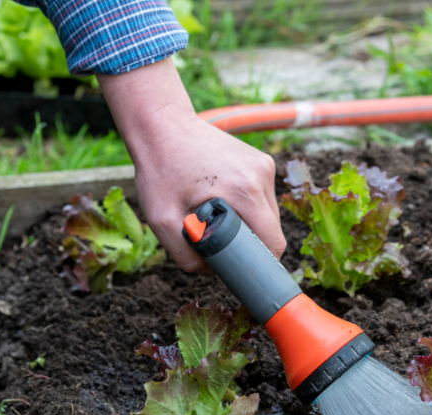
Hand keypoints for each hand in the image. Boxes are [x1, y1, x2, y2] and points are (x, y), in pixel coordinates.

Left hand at [98, 60, 284, 271]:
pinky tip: (222, 200)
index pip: (272, 244)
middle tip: (219, 243)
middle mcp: (261, 176)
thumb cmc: (160, 170)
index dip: (259, 263)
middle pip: (272, 230)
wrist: (162, 125)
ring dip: (249, 224)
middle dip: (250, 244)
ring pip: (269, 214)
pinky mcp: (261, 159)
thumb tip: (213, 271)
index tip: (239, 268)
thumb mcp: (162, 222)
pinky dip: (247, 205)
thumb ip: (187, 257)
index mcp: (245, 191)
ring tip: (218, 218)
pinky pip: (262, 197)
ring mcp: (264, 165)